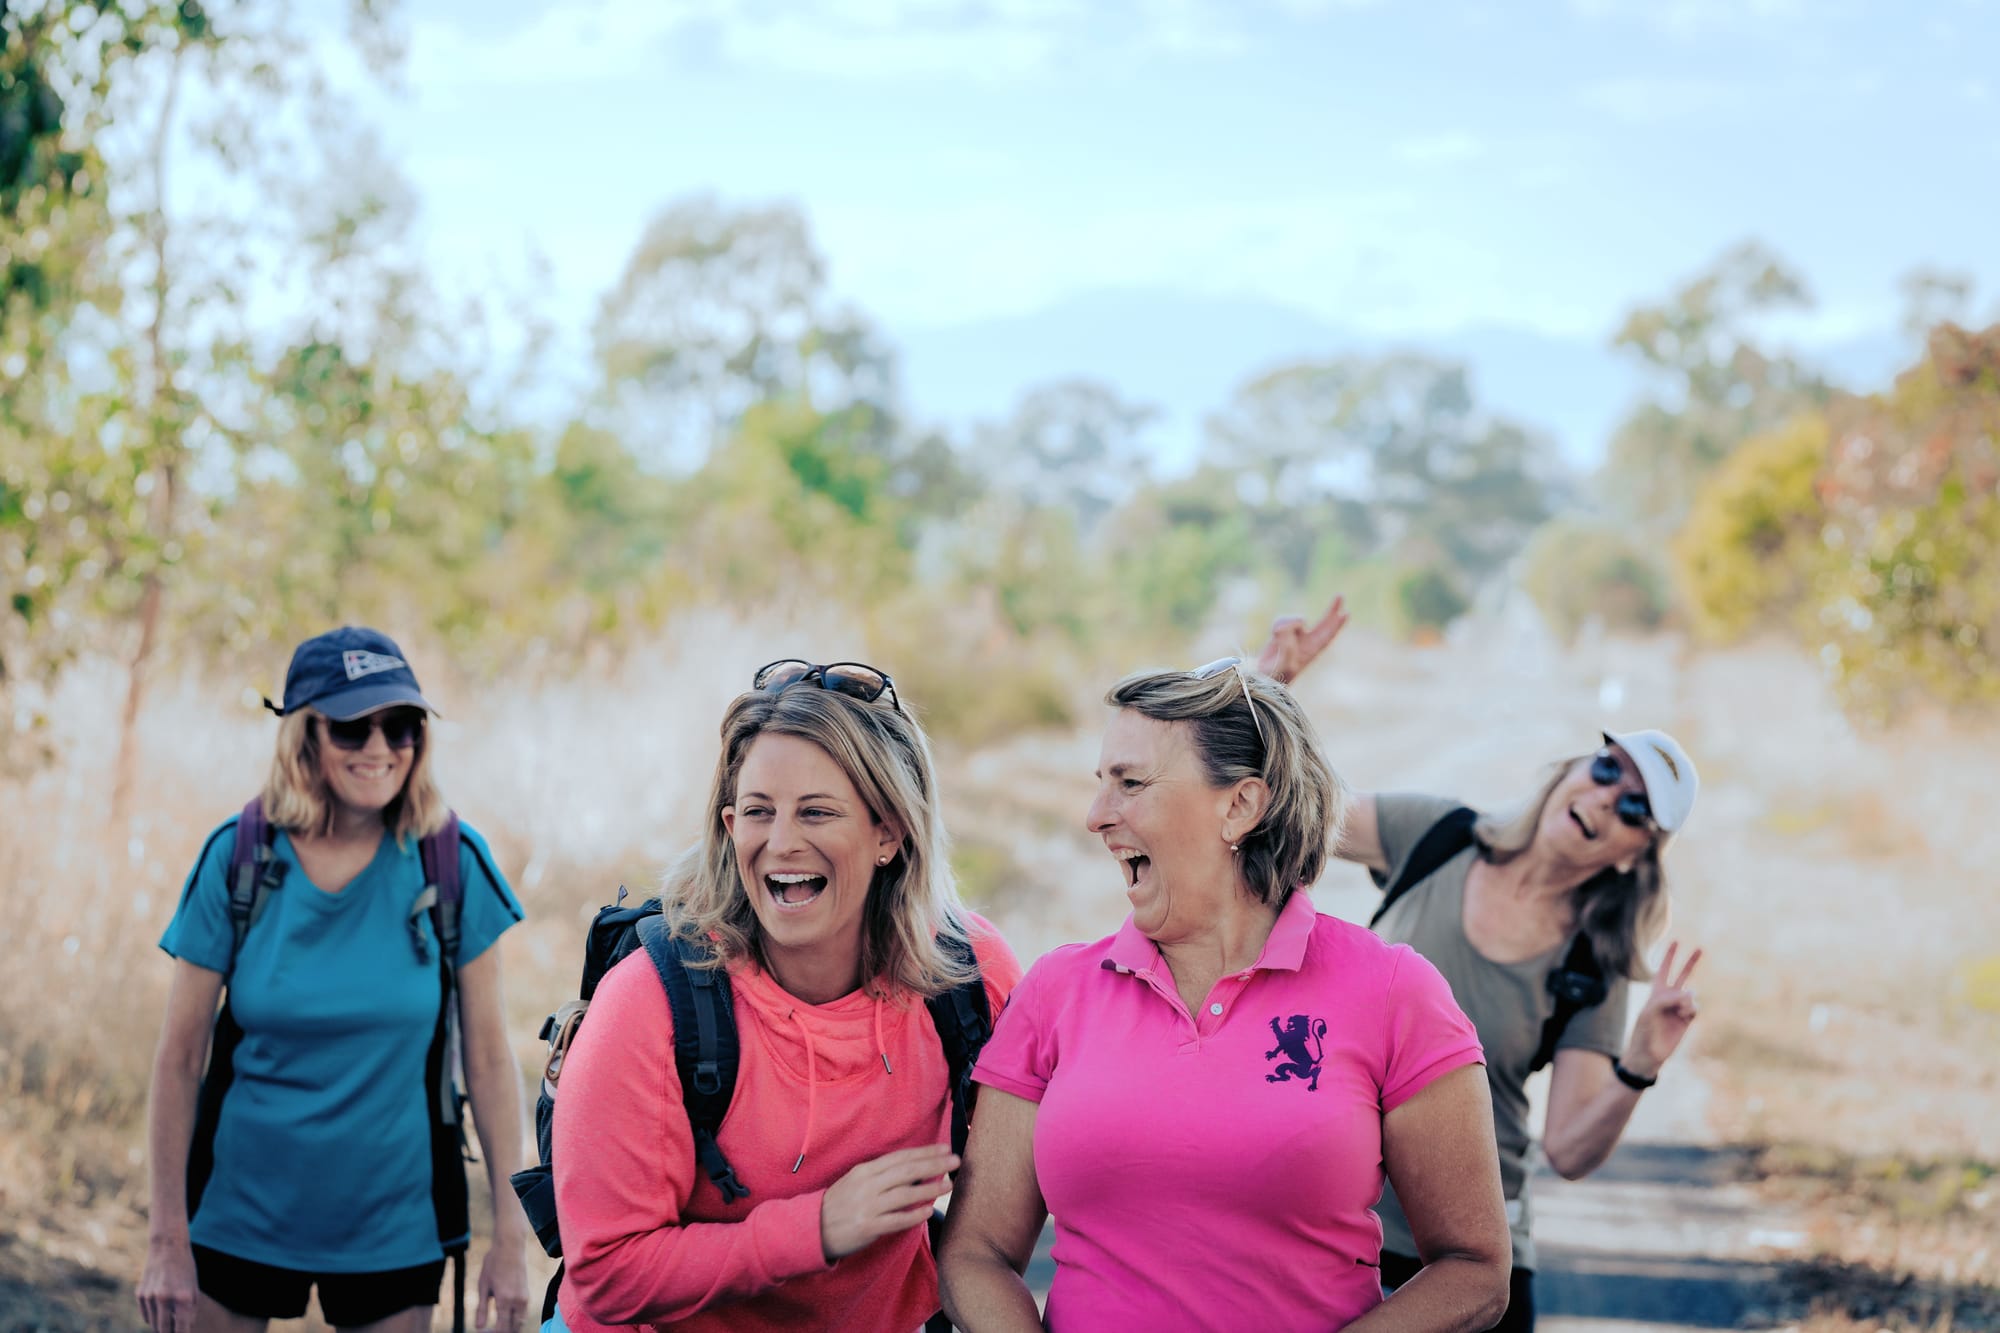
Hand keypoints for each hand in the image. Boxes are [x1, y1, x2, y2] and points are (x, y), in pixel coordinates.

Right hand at [137, 1234, 197, 1332]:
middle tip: (173, 1332)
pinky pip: (146, 1315)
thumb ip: (190, 1310)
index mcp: (183, 1297)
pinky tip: (159, 1314)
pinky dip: (152, 1318)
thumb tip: (184, 1329)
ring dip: (161, 1328)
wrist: (168, 1247)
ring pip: (153, 1324)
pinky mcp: (140, 1294)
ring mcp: (150, 1296)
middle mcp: (165, 1298)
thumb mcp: (194, 1288)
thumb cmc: (185, 1268)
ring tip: (168, 1327)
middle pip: (164, 1329)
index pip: (182, 1328)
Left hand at [475, 1234, 530, 1332]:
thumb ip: (481, 1308)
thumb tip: (478, 1327)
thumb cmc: (494, 1264)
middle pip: (513, 1329)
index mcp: (505, 1300)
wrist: (511, 1246)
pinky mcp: (527, 1294)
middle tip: (489, 1330)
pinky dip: (515, 1320)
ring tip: (496, 1325)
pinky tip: (504, 1315)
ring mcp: (525, 1298)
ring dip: (510, 1328)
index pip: (501, 1329)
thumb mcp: (483, 1286)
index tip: (483, 1332)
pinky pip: (523, 1314)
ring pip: (520, 1323)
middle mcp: (518, 1301)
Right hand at [820, 1144, 957, 1262]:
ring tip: (948, 1185)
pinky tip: (928, 1211)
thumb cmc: (841, 1203)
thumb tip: (914, 1169)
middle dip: (933, 1165)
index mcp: (865, 1171)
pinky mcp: (868, 1227)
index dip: (924, 1152)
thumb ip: (882, 1175)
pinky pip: (896, 1220)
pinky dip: (914, 1215)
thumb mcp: (857, 1181)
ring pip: (905, 1194)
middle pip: (906, 1171)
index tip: (944, 1148)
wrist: (814, 1228)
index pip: (900, 1158)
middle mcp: (867, 1185)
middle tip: (955, 1161)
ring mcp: (868, 1206)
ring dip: (929, 1189)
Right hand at [1253, 595, 1347, 684]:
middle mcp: (1306, 642)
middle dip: (1332, 610)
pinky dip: (1278, 626)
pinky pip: (1282, 621)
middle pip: (1324, 624)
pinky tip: (1273, 635)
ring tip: (1276, 636)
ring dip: (1287, 624)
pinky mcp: (1282, 633)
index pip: (1327, 636)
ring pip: (1295, 619)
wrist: (1259, 676)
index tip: (1346, 614)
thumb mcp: (1284, 661)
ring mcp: (1294, 636)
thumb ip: (1288, 640)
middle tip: (1340, 596)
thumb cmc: (1275, 674)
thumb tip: (1296, 621)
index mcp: (1311, 651)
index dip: (1337, 625)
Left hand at [1623, 941, 1702, 1079]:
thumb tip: (1691, 994)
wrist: (1649, 1053)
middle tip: (1700, 948)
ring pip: (1691, 994)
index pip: (1664, 969)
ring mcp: (1679, 1008)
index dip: (1669, 955)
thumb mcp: (1651, 1011)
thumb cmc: (1644, 1031)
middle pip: (1682, 975)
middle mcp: (1669, 997)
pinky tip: (1684, 1016)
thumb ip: (1668, 999)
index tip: (1675, 940)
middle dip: (1690, 962)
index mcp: (1656, 992)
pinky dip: (1690, 1010)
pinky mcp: (1687, 1019)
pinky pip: (1695, 1008)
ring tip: (1680, 1009)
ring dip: (1687, 1000)